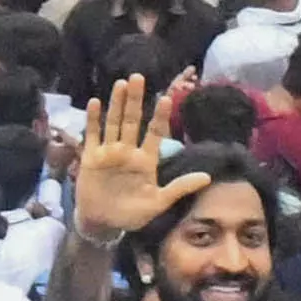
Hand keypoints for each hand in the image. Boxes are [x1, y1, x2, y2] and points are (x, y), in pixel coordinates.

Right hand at [75, 73, 189, 241]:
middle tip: (138, 77)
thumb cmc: (132, 215)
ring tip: (121, 84)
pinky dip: (93, 119)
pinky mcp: (91, 157)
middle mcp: (128, 152)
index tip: (165, 99)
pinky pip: (93, 135)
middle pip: (132, 120)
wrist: (103, 224)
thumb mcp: (159, 202)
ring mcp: (109, 152)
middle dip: (135, 100)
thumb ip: (180, 187)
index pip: (154, 133)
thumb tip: (208, 177)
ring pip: (114, 122)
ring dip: (116, 104)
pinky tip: (96, 102)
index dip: (159, 117)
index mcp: (146, 160)